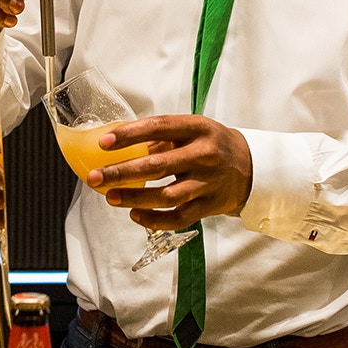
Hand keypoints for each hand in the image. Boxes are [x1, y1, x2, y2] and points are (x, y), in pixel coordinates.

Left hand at [84, 114, 253, 227]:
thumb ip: (162, 136)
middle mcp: (203, 155)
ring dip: (135, 197)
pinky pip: (178, 218)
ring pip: (166, 196)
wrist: (251, 167)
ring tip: (110, 197)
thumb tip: (121, 141)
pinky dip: (154, 220)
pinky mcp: (209, 206)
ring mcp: (207, 182)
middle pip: (157, 165)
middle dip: (122, 172)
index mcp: (198, 128)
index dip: (130, 135)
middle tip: (96, 177)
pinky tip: (135, 215)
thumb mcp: (194, 129)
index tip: (104, 142)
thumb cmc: (213, 145)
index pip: (159, 128)